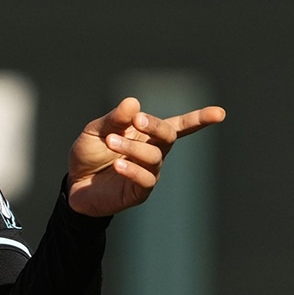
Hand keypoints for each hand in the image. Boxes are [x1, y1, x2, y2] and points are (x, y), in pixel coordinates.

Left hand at [67, 96, 225, 216]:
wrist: (73, 185)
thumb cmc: (89, 154)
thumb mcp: (96, 131)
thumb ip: (114, 119)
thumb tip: (134, 102)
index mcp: (146, 134)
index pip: (178, 125)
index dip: (199, 119)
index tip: (220, 113)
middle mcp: (153, 152)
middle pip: (169, 136)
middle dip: (156, 125)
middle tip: (137, 119)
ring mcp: (149, 172)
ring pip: (154, 156)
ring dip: (133, 146)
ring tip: (111, 142)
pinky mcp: (139, 192)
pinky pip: (146, 179)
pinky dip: (133, 170)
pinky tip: (118, 165)